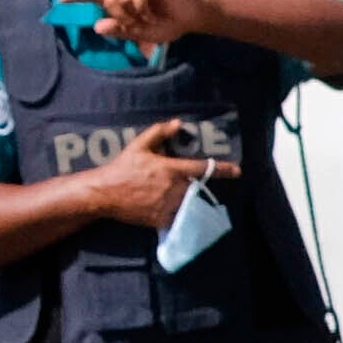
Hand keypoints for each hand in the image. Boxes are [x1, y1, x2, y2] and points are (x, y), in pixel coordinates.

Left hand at [83, 0, 216, 49]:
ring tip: (150, 18)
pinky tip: (155, 14)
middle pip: (109, 2)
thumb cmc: (168, 24)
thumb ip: (121, 30)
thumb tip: (97, 26)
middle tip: (139, 25)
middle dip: (121, 18)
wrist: (194, 17)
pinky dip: (144, 10)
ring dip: (133, 15)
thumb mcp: (142, 33)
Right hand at [85, 122, 236, 232]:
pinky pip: (178, 218)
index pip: (204, 168)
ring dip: (189, 201)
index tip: (238, 170)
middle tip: (185, 185)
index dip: (223, 169)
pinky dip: (179, 215)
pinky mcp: (161, 219)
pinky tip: (174, 212)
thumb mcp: (138, 145)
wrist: (105, 193)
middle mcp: (174, 188)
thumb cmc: (122, 168)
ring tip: (182, 199)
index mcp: (172, 169)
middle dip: (197, 186)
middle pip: (198, 188)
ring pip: (190, 204)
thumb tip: (177, 123)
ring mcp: (168, 206)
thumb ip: (158, 132)